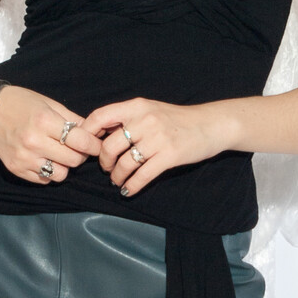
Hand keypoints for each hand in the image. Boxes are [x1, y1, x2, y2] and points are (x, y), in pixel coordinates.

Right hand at [0, 84, 102, 183]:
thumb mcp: (48, 104)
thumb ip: (72, 119)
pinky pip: (44, 180)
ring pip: (60, 175)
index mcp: (44, 121)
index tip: (96, 144)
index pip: (81, 141)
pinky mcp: (16, 169)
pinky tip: (45, 159)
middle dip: (80, 155)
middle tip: (77, 148)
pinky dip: (49, 172)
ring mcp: (24, 158)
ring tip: (59, 154)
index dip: (94, 145)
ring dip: (65, 166)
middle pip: (74, 160)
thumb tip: (94, 132)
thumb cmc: (20, 103)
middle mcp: (34, 142)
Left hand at [81, 98, 229, 197]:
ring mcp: (157, 139)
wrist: (211, 124)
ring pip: (124, 163)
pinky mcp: (169, 156)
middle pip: (109, 145)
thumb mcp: (151, 109)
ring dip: (117, 176)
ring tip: (117, 180)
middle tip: (107, 168)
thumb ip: (128, 118)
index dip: (87, 132)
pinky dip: (132, 185)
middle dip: (104, 162)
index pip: (100, 116)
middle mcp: (144, 120)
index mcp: (137, 106)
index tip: (86, 146)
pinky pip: (142, 175)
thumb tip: (100, 132)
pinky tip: (128, 190)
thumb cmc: (178, 119)